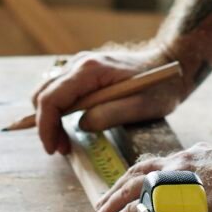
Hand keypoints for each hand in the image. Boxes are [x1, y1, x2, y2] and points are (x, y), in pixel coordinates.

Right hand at [31, 43, 188, 155]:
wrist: (169, 62)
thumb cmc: (159, 86)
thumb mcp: (141, 107)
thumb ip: (109, 115)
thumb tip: (82, 124)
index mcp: (89, 70)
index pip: (51, 98)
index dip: (46, 126)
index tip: (54, 149)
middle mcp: (79, 63)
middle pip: (42, 94)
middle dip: (46, 125)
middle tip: (61, 148)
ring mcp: (80, 65)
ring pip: (48, 92)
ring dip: (50, 118)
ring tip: (66, 141)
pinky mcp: (84, 71)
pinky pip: (60, 90)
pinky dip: (58, 110)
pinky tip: (71, 125)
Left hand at [93, 142, 211, 211]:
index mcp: (196, 155)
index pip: (159, 163)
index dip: (139, 176)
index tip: (127, 186)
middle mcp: (182, 161)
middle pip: (138, 171)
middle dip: (117, 187)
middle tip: (102, 203)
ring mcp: (175, 177)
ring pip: (131, 187)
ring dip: (111, 204)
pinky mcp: (172, 196)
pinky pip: (136, 207)